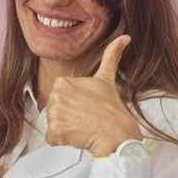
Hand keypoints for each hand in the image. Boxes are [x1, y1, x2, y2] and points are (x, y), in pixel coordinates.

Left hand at [46, 35, 142, 157]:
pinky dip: (63, 140)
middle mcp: (55, 96)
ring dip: (66, 129)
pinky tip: (78, 136)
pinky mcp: (55, 132)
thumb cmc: (112, 110)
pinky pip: (52, 139)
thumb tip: (125, 37)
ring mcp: (54, 115)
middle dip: (68, 117)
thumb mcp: (107, 80)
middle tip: (86, 118)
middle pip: (54, 111)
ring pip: (53, 124)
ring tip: (83, 126)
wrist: (117, 135)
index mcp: (62, 83)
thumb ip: (111, 56)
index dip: (73, 104)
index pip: (59, 98)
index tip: (86, 106)